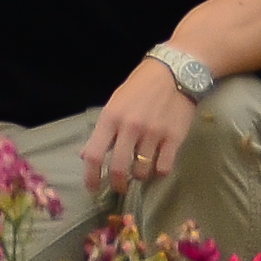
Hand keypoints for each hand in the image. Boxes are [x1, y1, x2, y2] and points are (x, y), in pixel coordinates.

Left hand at [77, 59, 200, 196]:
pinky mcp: (174, 138)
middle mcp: (130, 127)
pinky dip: (159, 171)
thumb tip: (86, 155)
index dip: (90, 176)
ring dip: (139, 175)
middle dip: (117, 184)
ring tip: (141, 168)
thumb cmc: (140, 87)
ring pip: (142, 171)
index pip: (94, 155)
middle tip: (119, 186)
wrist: (174, 72)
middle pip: (118, 168)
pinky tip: (158, 163)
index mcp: (111, 117)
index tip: (92, 188)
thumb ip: (103, 130)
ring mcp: (153, 134)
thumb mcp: (115, 103)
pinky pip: (163, 168)